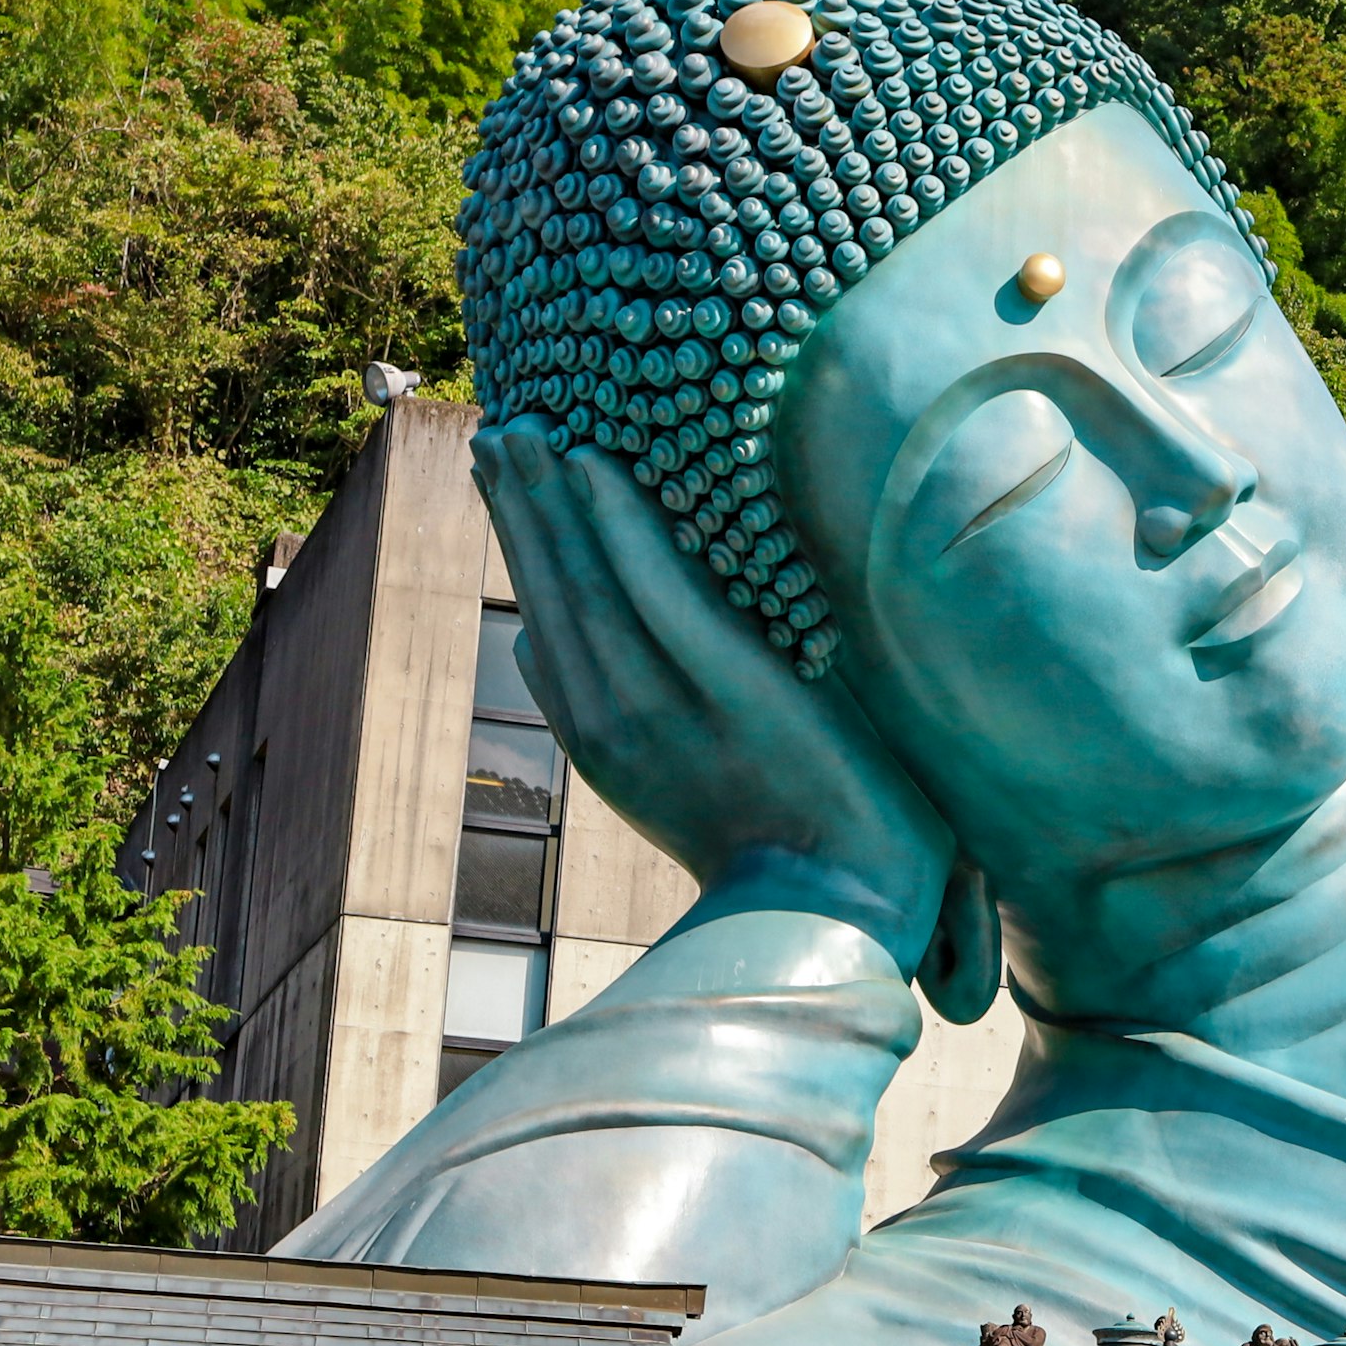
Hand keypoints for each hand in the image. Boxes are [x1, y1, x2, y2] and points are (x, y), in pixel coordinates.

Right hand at [475, 422, 952, 964]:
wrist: (844, 916)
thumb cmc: (781, 857)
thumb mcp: (671, 784)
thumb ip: (608, 717)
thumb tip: (532, 642)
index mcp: (603, 746)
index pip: (548, 624)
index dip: (523, 551)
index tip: (504, 482)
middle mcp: (618, 725)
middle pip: (557, 594)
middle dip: (525, 510)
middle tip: (501, 431)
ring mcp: (670, 709)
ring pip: (592, 584)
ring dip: (555, 500)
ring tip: (529, 428)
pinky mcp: (736, 692)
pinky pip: (664, 595)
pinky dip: (623, 529)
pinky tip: (594, 468)